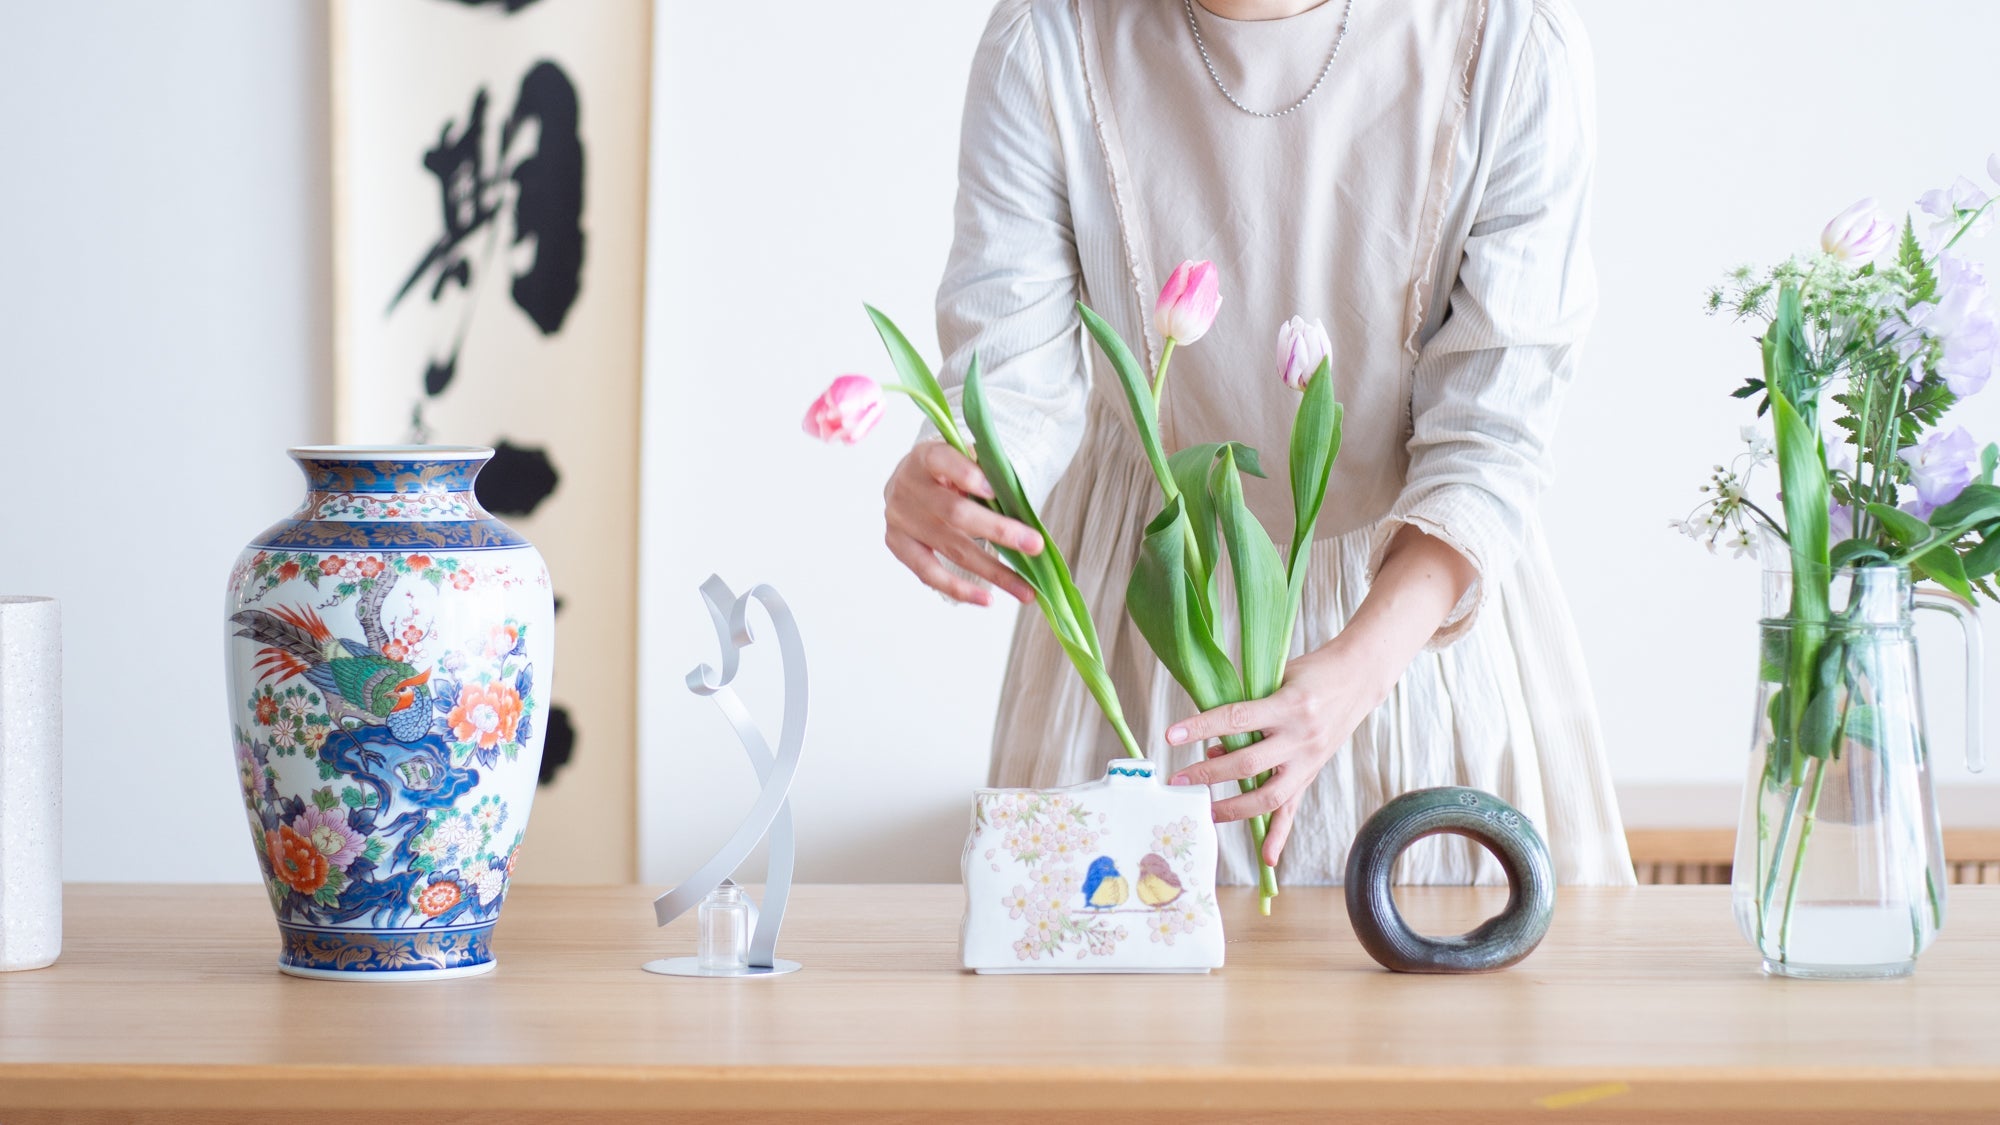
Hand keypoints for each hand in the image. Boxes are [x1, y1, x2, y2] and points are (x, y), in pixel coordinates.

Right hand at [883, 440, 1043, 605]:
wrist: (912, 481)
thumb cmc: (949, 472)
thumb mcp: (965, 461)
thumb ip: (986, 475)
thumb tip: (1021, 510)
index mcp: (925, 457)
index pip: (942, 461)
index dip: (965, 473)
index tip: (992, 489)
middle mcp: (907, 487)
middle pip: (954, 513)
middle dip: (998, 531)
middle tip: (1034, 546)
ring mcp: (899, 518)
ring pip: (950, 548)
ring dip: (991, 571)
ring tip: (1023, 589)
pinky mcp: (897, 544)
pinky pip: (929, 573)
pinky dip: (959, 588)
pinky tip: (985, 598)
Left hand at [1161, 525, 1477, 868]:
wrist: (1359, 676)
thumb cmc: (1312, 672)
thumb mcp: (1278, 678)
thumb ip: (1249, 710)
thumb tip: (1214, 745)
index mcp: (1289, 706)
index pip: (1237, 719)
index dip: (1201, 727)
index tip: (1171, 735)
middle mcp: (1300, 737)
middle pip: (1247, 764)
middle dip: (1208, 775)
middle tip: (1178, 780)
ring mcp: (1309, 759)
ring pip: (1269, 795)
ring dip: (1233, 808)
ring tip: (1205, 811)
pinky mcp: (1313, 772)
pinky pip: (1293, 808)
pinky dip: (1279, 835)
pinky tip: (1266, 858)